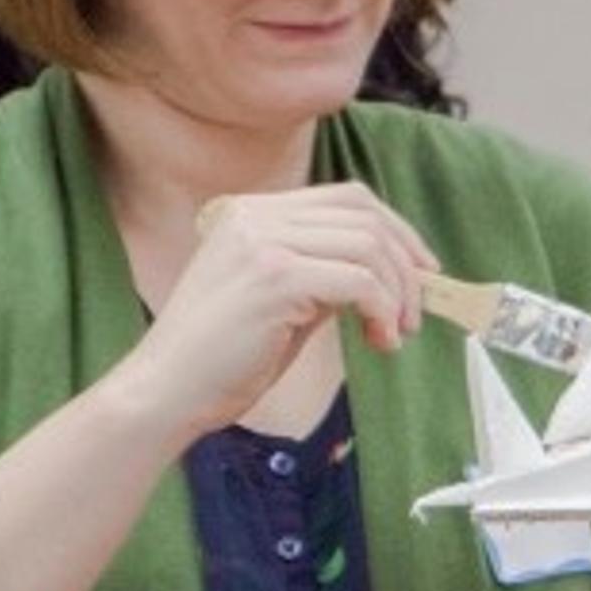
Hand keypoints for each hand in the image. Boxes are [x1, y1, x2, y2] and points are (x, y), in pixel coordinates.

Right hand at [125, 185, 436, 442]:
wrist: (168, 391)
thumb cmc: (224, 356)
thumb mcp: (283, 298)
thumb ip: (326, 273)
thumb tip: (396, 273)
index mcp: (252, 213)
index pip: (348, 199)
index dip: (397, 232)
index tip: (421, 272)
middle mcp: (254, 217)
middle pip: (365, 215)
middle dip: (407, 263)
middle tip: (415, 311)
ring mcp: (262, 243)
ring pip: (369, 246)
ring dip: (398, 293)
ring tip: (393, 334)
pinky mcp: (274, 278)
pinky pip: (360, 281)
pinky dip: (383, 310)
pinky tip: (379, 341)